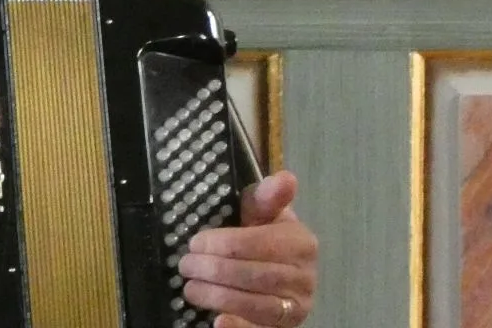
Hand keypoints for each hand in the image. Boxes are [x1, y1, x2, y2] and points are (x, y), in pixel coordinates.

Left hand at [178, 171, 316, 327]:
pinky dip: (238, 327)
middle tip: (186, 266)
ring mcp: (296, 306)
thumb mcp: (264, 216)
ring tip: (191, 289)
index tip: (195, 243)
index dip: (222, 244)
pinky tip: (218, 322)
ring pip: (254, 303)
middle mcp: (305, 276)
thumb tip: (286, 178)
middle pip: (253, 274)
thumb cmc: (265, 240)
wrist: (281, 279)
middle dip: (213, 270)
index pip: (258, 242)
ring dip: (216, 296)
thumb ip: (266, 198)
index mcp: (301, 242)